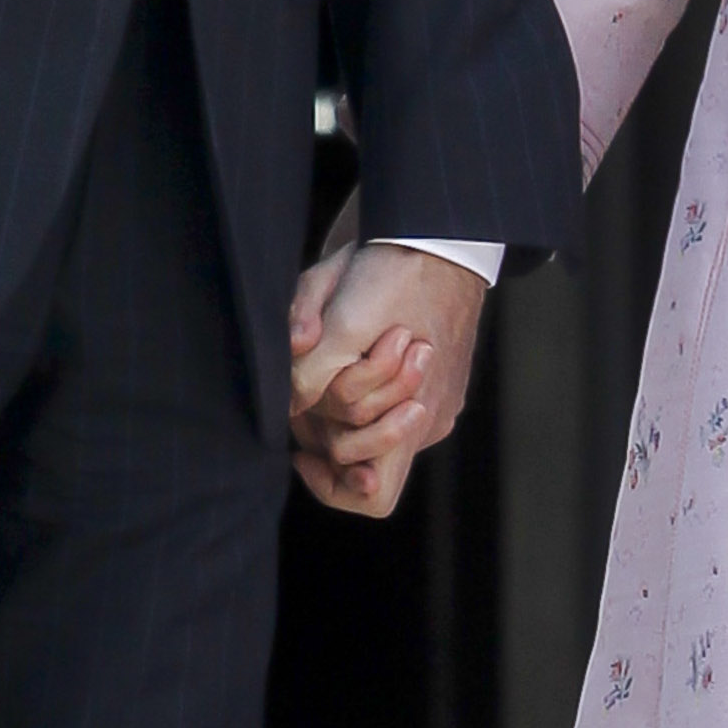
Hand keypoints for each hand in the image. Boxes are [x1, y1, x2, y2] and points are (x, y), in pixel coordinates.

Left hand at [287, 240, 487, 518]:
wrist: (437, 232)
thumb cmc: (392, 271)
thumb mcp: (341, 315)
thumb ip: (310, 372)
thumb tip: (290, 410)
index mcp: (415, 417)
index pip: (370, 495)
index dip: (331, 483)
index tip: (302, 449)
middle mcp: (428, 419)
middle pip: (360, 455)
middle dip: (329, 424)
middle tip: (313, 383)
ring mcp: (434, 400)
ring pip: (368, 424)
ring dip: (343, 396)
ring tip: (339, 350)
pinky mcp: (434, 380)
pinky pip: (385, 402)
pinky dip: (360, 381)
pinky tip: (354, 345)